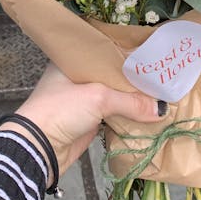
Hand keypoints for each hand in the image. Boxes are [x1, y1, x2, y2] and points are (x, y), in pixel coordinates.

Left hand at [0, 64, 165, 181]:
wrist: (38, 148)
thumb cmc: (60, 110)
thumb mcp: (98, 98)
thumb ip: (130, 101)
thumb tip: (161, 109)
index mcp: (73, 60)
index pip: (106, 51)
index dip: (128, 53)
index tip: (151, 54)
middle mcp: (78, 77)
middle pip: (113, 75)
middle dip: (134, 78)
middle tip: (162, 75)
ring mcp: (83, 100)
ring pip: (115, 96)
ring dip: (133, 99)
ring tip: (160, 94)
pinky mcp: (88, 121)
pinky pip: (114, 115)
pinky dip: (128, 116)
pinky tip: (148, 114)